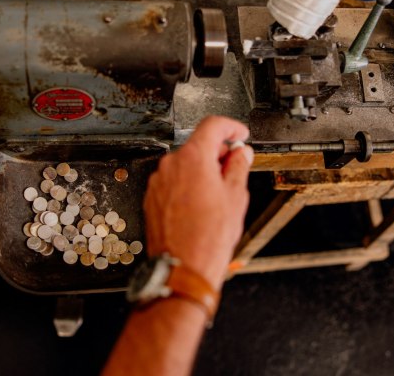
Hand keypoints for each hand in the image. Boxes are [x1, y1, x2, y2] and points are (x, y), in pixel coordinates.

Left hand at [143, 116, 253, 289]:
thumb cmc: (207, 238)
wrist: (183, 267)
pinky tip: (202, 204)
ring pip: (185, 165)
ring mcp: (158, 182)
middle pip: (197, 145)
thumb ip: (239, 167)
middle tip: (235, 167)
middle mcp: (171, 165)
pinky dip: (189, 185)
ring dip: (202, 171)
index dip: (231, 127)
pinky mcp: (152, 198)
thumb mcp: (236, 197)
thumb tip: (241, 154)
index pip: (212, 125)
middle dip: (218, 153)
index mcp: (193, 158)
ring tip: (219, 193)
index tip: (239, 134)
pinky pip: (174, 182)